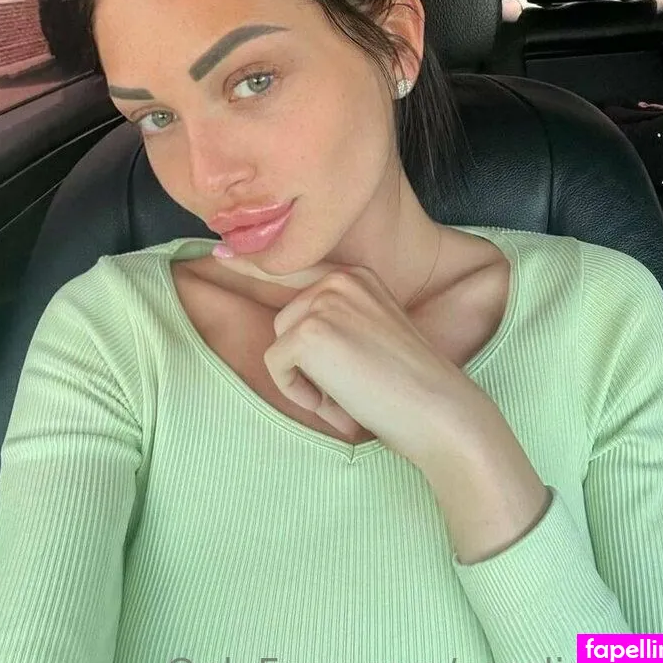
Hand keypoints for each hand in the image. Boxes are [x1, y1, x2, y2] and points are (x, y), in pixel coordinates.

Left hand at [214, 252, 480, 465]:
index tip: (223, 254)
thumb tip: (286, 330)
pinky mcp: (308, 331)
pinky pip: (278, 368)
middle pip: (285, 320)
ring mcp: (322, 301)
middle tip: (354, 384)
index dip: (254, 263)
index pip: (294, 265)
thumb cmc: (410, 385)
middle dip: (308, 362)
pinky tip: (340, 399)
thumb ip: (335, 320)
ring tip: (351, 392)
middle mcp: (337, 278)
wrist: (439, 408)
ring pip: (280, 344)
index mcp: (356, 275)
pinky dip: (301, 394)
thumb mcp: (372, 334)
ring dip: (306, 379)